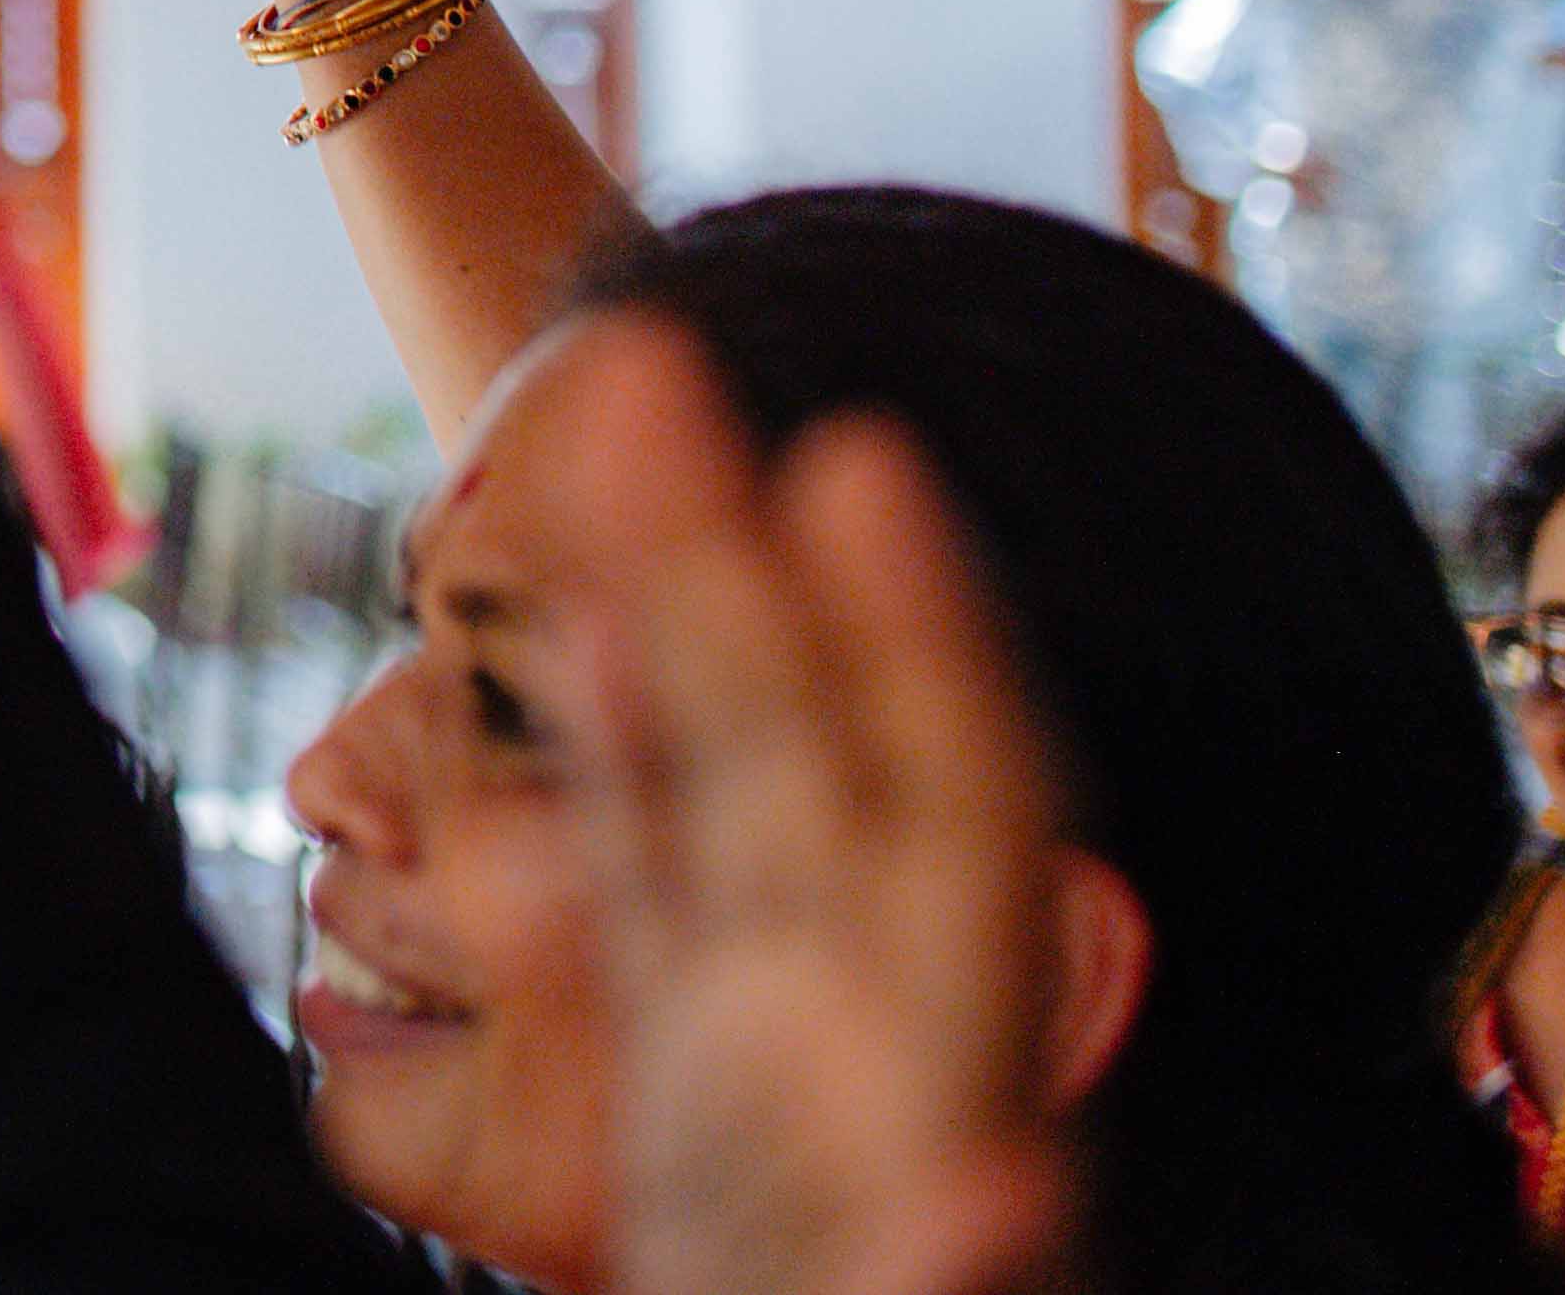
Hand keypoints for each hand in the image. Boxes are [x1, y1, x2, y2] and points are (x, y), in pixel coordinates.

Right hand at [553, 315, 1111, 1294]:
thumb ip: (932, 1258)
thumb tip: (995, 1175)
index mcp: (921, 1107)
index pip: (945, 830)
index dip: (910, 647)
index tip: (860, 465)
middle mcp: (850, 1061)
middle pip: (802, 766)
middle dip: (728, 555)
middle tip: (631, 359)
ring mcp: (755, 1083)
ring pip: (705, 810)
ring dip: (650, 613)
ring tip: (585, 423)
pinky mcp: (667, 1136)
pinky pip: (644, 930)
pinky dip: (603, 794)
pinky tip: (569, 679)